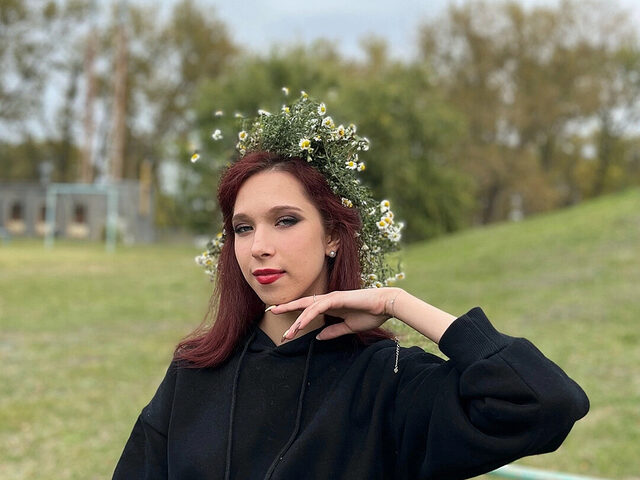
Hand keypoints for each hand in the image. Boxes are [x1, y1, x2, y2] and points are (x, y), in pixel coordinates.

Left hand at [271, 287, 401, 340]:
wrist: (386, 305)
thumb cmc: (370, 315)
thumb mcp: (348, 328)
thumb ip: (333, 331)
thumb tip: (319, 337)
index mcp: (331, 305)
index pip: (309, 309)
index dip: (296, 314)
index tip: (286, 325)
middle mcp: (329, 300)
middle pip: (303, 304)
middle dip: (287, 308)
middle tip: (271, 311)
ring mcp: (332, 298)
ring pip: (307, 308)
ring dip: (296, 320)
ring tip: (287, 333)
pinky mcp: (336, 299)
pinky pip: (317, 308)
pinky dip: (307, 316)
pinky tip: (300, 325)